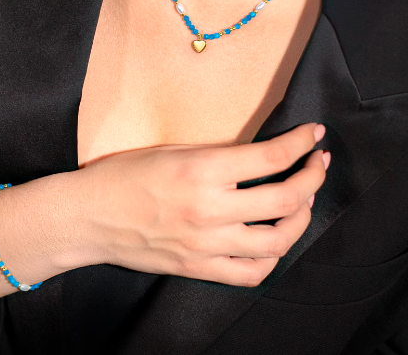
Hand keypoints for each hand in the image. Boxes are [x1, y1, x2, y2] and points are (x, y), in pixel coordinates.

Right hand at [74, 122, 327, 287]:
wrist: (89, 217)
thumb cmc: (123, 176)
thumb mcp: (173, 150)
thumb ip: (218, 156)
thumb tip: (259, 157)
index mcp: (202, 170)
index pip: (270, 157)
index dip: (300, 143)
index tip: (313, 134)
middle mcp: (210, 209)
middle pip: (285, 199)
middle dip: (313, 176)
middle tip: (318, 163)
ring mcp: (207, 244)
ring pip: (277, 240)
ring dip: (302, 218)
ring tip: (303, 201)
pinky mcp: (199, 268)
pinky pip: (251, 273)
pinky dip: (272, 257)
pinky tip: (274, 239)